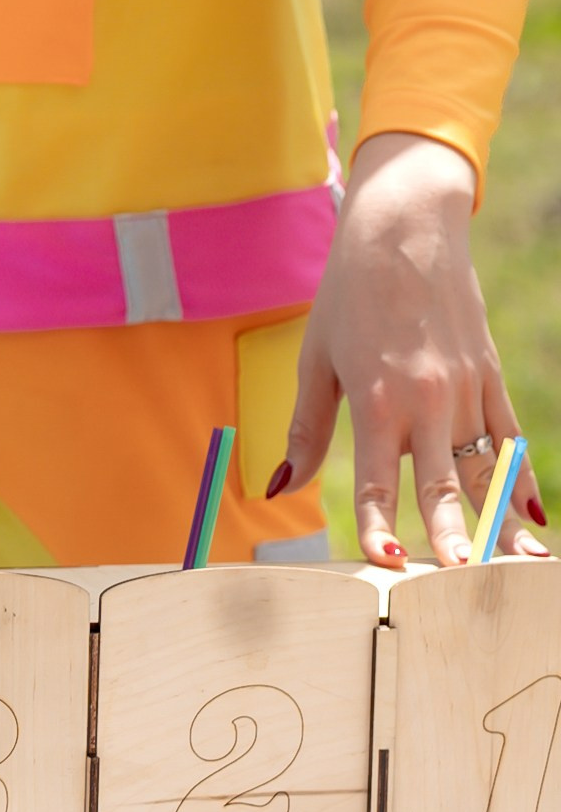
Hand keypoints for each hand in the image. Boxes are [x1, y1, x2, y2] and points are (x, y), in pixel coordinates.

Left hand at [279, 131, 547, 569]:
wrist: (405, 229)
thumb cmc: (348, 295)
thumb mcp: (316, 359)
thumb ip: (306, 430)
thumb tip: (279, 486)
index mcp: (376, 398)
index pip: (380, 479)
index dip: (382, 525)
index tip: (386, 565)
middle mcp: (426, 399)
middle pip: (443, 483)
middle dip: (453, 536)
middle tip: (462, 582)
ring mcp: (464, 388)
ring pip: (486, 468)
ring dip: (500, 520)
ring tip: (519, 569)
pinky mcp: (488, 375)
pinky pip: (510, 437)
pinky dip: (522, 479)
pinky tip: (533, 522)